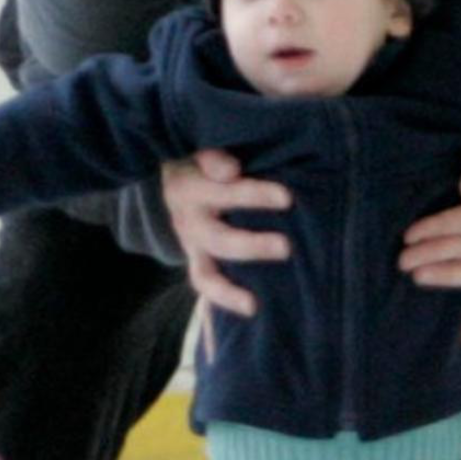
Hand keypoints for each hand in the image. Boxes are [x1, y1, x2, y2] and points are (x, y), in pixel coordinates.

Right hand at [161, 148, 291, 320]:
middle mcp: (189, 220)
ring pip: (204, 274)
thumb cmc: (204, 159)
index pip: (224, 192)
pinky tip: (251, 310)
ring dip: (228, 291)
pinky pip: (206, 285)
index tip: (286, 198)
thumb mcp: (202, 149)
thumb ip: (213, 156)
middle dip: (251, 246)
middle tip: (286, 249)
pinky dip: (225, 300)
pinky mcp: (197, 261)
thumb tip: (230, 169)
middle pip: (218, 238)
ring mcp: (192, 245)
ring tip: (252, 304)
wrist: (174, 176)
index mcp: (192, 187)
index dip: (252, 195)